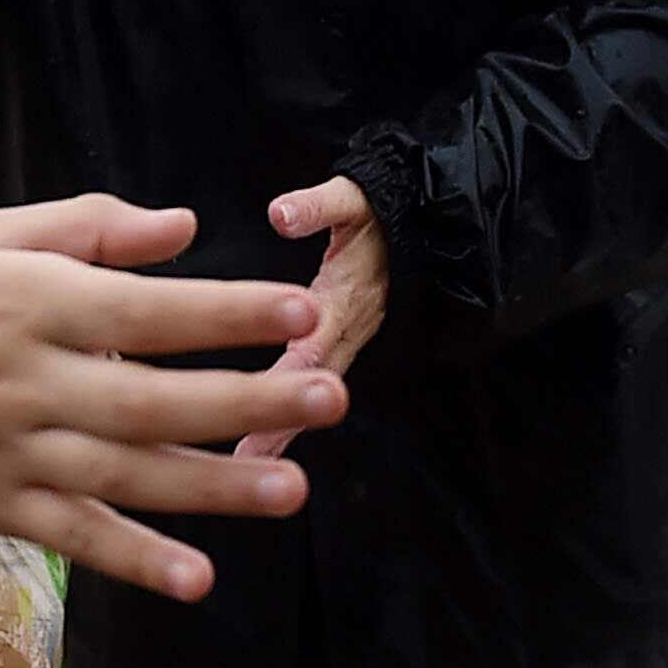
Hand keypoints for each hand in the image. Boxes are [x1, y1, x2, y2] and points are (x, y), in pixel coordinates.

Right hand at [0, 194, 343, 602]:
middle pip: (154, 398)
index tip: (301, 313)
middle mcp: (27, 381)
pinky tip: (197, 578)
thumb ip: (88, 228)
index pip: (148, 310)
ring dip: (214, 487)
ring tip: (295, 490)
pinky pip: (74, 539)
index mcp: (28, 302)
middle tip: (332, 398)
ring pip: (128, 477)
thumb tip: (186, 229)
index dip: (228, 313)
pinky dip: (133, 560)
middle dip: (248, 400)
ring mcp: (11, 452)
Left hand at [242, 175, 386, 458]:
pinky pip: (315, 385)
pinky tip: (260, 442)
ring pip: (314, 392)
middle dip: (281, 421)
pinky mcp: (342, 347)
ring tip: (243, 467)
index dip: (293, 370)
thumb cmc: (377, 213)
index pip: (318, 337)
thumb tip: (281, 214)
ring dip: (282, 429)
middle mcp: (349, 328)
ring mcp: (348, 342)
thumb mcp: (352, 199)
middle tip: (245, 460)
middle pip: (312, 381)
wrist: (423, 228)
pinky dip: (291, 417)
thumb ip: (318, 205)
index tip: (262, 397)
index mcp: (345, 296)